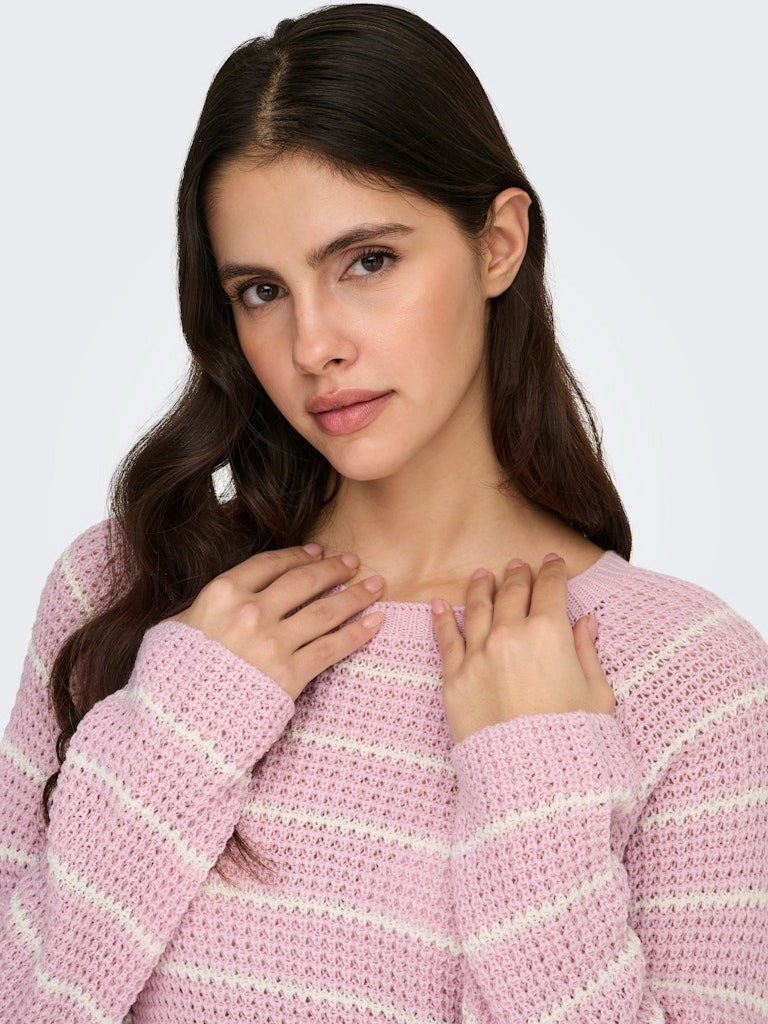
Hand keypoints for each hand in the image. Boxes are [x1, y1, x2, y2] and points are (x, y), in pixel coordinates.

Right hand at [166, 544, 384, 700]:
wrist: (176, 727)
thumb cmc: (170, 681)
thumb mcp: (176, 630)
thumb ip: (206, 610)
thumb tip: (224, 601)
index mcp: (221, 594)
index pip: (269, 564)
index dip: (298, 556)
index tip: (318, 552)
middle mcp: (250, 612)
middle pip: (303, 582)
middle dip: (334, 569)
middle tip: (354, 562)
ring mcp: (272, 643)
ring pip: (325, 611)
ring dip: (355, 595)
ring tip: (376, 586)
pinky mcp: (289, 674)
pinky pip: (332, 647)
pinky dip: (357, 632)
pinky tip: (375, 622)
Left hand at [430, 553, 614, 743]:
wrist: (533, 781)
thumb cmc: (573, 741)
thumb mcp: (597, 695)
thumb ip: (588, 652)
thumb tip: (587, 623)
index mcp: (550, 633)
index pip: (551, 588)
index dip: (553, 571)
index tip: (552, 563)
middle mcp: (510, 635)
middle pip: (512, 592)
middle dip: (517, 575)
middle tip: (517, 566)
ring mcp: (479, 655)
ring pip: (477, 607)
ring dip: (481, 588)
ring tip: (482, 576)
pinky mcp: (455, 679)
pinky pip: (446, 640)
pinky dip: (443, 619)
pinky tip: (440, 605)